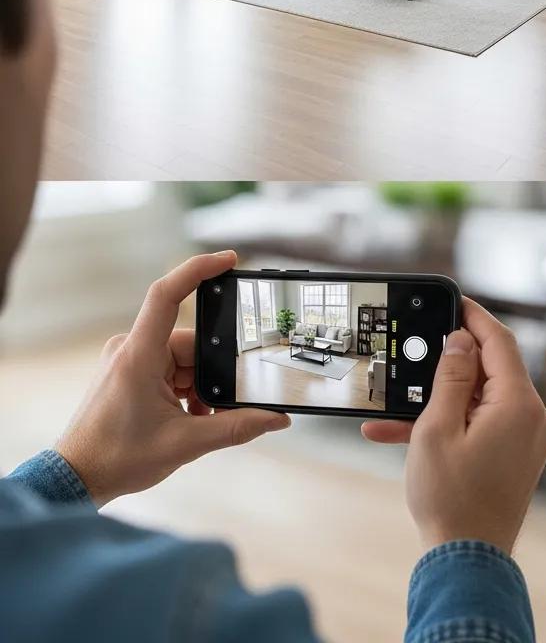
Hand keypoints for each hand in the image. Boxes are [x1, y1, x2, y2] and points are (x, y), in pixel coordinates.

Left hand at [55, 252, 289, 506]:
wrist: (75, 480)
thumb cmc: (116, 458)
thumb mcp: (186, 443)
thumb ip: (236, 427)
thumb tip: (276, 418)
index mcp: (139, 354)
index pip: (167, 293)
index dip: (199, 269)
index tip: (230, 260)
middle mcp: (131, 348)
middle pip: (191, 343)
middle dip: (210, 374)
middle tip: (215, 406)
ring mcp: (129, 359)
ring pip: (183, 359)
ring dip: (197, 387)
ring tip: (194, 420)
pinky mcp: (129, 371)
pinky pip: (170, 369)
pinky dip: (185, 390)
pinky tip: (187, 418)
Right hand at [361, 298, 545, 556]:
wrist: (467, 562)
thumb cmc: (451, 501)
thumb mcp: (437, 428)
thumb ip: (451, 376)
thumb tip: (461, 340)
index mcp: (520, 405)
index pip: (500, 342)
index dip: (474, 317)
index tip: (453, 300)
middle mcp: (533, 417)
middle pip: (491, 369)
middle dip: (448, 363)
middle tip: (417, 352)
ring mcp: (528, 438)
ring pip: (481, 398)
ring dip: (441, 399)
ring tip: (396, 408)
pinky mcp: (517, 455)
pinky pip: (483, 423)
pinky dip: (452, 423)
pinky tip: (405, 433)